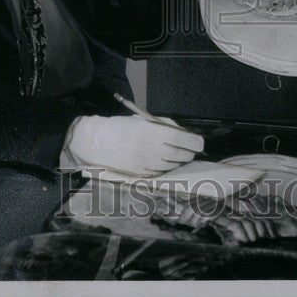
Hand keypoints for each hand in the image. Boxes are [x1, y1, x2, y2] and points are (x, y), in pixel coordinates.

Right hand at [63, 114, 203, 175]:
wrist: (98, 143)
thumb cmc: (123, 127)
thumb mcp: (146, 120)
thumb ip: (167, 125)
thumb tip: (185, 134)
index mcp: (156, 134)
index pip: (188, 142)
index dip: (196, 142)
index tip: (198, 142)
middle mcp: (155, 152)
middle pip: (184, 156)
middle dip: (188, 152)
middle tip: (187, 148)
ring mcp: (149, 166)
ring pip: (174, 166)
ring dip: (177, 160)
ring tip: (171, 152)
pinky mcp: (143, 176)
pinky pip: (162, 173)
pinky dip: (165, 167)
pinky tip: (159, 159)